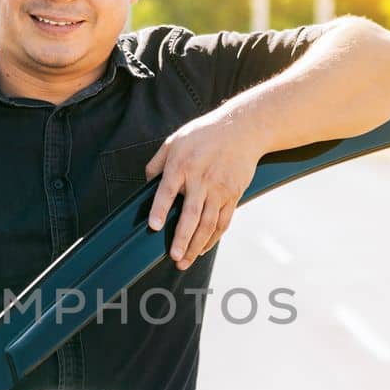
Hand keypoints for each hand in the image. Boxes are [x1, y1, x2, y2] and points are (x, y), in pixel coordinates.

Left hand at [144, 105, 261, 270]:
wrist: (243, 128)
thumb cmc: (204, 134)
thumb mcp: (174, 141)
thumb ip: (157, 163)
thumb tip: (146, 184)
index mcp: (182, 165)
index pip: (168, 190)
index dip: (160, 209)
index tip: (155, 226)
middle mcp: (201, 179)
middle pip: (191, 214)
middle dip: (182, 238)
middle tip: (174, 257)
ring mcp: (220, 189)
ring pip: (208, 223)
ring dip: (197, 245)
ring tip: (185, 261)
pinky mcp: (234, 194)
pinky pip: (223, 222)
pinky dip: (213, 238)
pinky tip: (203, 249)